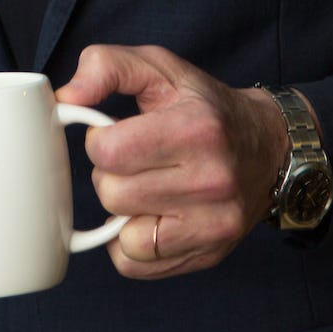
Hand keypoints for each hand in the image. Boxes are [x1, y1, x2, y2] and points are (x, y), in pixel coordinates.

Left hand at [54, 44, 288, 279]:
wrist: (267, 147)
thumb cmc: (204, 106)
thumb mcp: (159, 67)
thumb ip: (106, 67)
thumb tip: (65, 99)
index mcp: (196, 129)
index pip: (108, 151)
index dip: (98, 140)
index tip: (115, 132)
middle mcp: (211, 180)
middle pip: (112, 193)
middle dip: (110, 173)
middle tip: (133, 160)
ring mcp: (214, 224)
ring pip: (123, 235)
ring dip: (121, 210)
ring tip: (144, 186)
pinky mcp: (209, 254)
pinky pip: (136, 264)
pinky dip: (130, 243)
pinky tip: (148, 215)